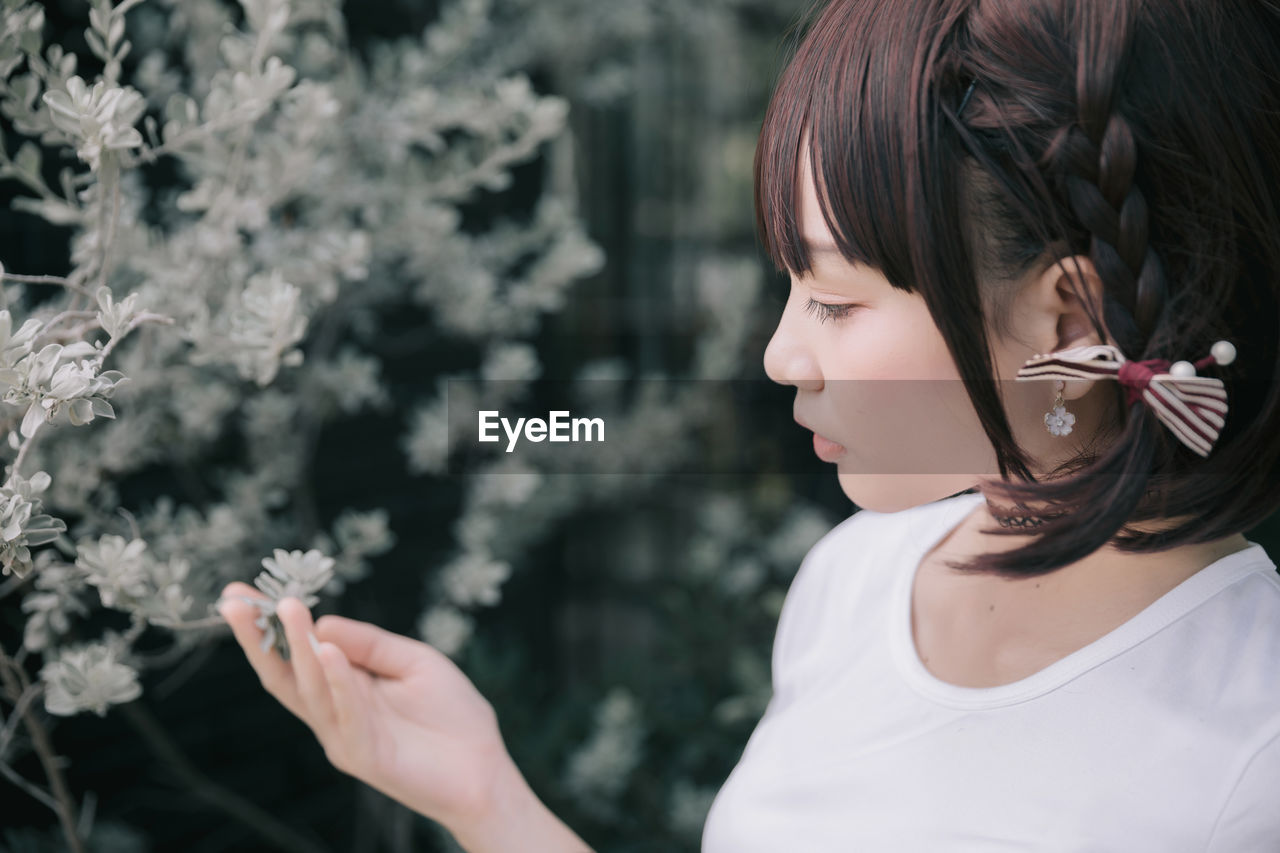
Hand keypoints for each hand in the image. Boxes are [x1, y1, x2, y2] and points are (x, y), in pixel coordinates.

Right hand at [216, 582, 517, 834]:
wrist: (485, 769)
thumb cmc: (452, 716)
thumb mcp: (413, 661)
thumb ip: (371, 644)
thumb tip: (323, 621)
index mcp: (341, 691)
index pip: (294, 657)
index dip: (266, 628)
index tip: (237, 593)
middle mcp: (333, 715)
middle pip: (284, 674)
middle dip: (258, 637)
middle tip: (234, 601)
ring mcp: (345, 737)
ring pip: (312, 690)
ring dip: (298, 647)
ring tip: (288, 608)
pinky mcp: (366, 756)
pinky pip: (346, 714)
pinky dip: (336, 681)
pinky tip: (327, 650)